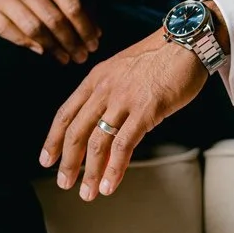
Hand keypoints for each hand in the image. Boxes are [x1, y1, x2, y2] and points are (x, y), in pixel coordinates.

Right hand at [0, 0, 101, 63]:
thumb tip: (96, 29)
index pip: (71, 4)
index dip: (85, 28)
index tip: (94, 44)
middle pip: (54, 18)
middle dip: (72, 42)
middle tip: (81, 57)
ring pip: (33, 27)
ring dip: (53, 47)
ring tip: (64, 59)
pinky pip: (8, 30)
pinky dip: (26, 44)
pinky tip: (41, 52)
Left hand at [38, 28, 208, 200]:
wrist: (186, 40)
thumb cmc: (160, 57)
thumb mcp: (123, 70)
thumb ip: (110, 94)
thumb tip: (104, 125)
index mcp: (96, 78)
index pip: (66, 113)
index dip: (53, 139)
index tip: (46, 159)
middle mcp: (104, 88)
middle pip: (76, 131)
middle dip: (68, 162)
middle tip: (64, 182)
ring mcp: (124, 99)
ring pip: (97, 142)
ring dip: (90, 172)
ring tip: (88, 192)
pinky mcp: (146, 110)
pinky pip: (124, 145)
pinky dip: (115, 169)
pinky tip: (110, 185)